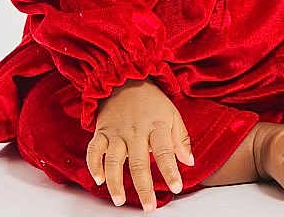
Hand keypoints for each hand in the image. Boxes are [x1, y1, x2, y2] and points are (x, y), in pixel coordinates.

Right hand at [87, 78, 193, 210]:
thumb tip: (189, 161)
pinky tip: (99, 179)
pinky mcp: (101, 131)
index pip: (165, 151)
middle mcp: (135, 131)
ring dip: (115, 182)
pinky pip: (94, 150)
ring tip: (120, 200)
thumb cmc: (151, 101)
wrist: (125, 79)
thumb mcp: (172, 114)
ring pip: (114, 160)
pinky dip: (94, 165)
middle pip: (139, 162)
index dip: (171, 170)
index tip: (176, 187)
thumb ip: (180, 138)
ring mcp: (116, 132)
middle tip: (149, 207)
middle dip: (144, 187)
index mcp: (156, 125)